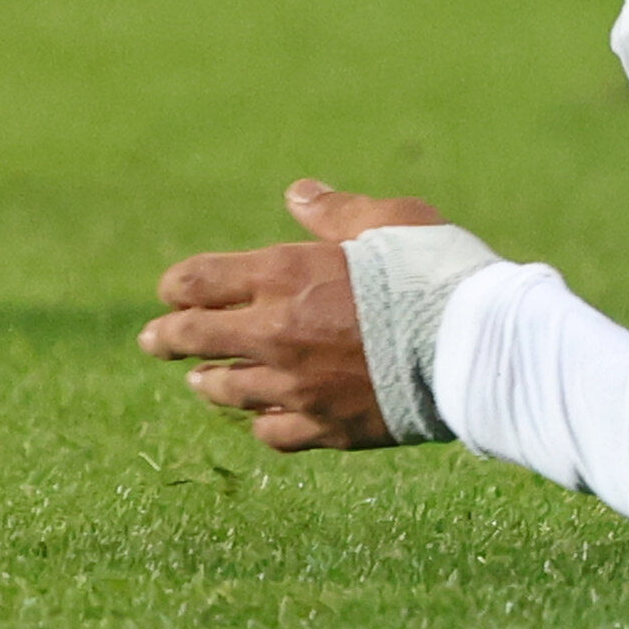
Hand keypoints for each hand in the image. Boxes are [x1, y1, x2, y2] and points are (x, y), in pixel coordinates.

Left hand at [140, 180, 452, 451]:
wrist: (475, 347)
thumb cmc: (437, 271)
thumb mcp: (389, 220)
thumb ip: (335, 212)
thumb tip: (298, 194)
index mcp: (284, 275)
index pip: (199, 282)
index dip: (179, 286)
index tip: (171, 290)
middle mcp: (276, 333)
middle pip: (197, 339)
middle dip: (168, 337)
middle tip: (153, 340)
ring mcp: (297, 387)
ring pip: (229, 391)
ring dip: (210, 383)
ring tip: (201, 382)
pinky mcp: (328, 428)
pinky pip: (275, 434)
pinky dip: (264, 425)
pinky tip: (264, 422)